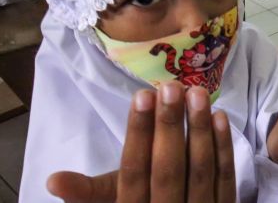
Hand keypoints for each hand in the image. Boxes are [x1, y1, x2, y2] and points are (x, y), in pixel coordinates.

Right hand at [46, 83, 235, 202]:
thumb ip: (87, 192)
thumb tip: (52, 179)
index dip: (138, 134)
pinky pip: (226, 178)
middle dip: (169, 126)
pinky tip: (219, 116)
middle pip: (167, 170)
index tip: (143, 95)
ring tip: (196, 93)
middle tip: (171, 86)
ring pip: (200, 171)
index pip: (133, 173)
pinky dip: (223, 147)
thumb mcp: (112, 201)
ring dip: (199, 129)